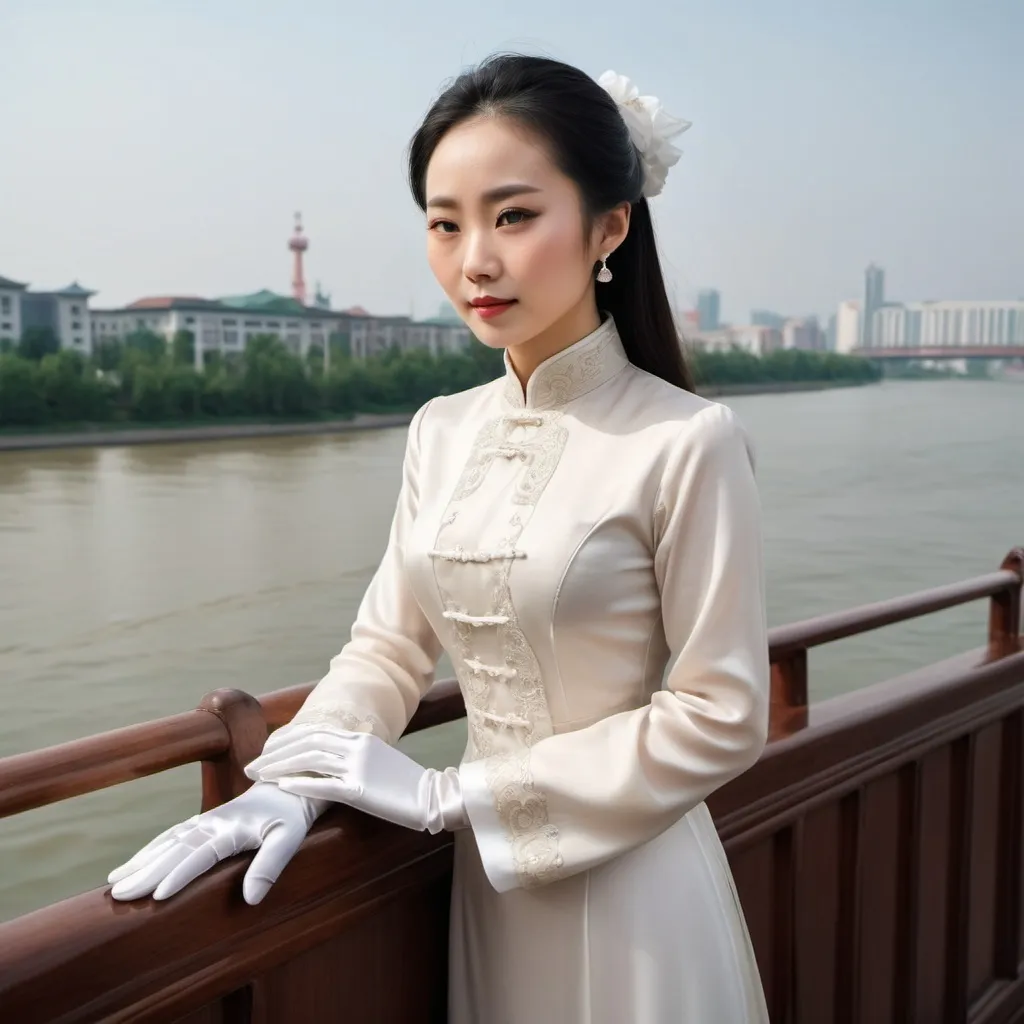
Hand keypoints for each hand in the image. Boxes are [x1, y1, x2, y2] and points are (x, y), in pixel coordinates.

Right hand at [107, 782, 326, 904]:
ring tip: (115, 882)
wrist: (291, 783)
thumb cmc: (292, 815)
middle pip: (175, 849)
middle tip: (118, 895)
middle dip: (146, 872)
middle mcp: (213, 823)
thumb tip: (250, 899)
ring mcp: (207, 821)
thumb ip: (270, 865)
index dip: (179, 875)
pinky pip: (172, 836)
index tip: (156, 895)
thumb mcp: (290, 838)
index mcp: (231, 828)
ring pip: (168, 842)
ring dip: (142, 861)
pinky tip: (134, 864)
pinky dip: (151, 849)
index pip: (200, 854)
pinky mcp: (206, 822)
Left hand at [245, 722, 466, 833]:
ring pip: (309, 760)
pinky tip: (281, 786)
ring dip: (279, 766)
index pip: (314, 731)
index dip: (286, 739)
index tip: (266, 749)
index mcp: (362, 737)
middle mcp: (358, 746)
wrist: (434, 796)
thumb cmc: (406, 785)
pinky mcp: (361, 790)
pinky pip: (323, 785)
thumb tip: (330, 762)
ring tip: (258, 775)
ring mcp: (359, 767)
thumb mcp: (379, 760)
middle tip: (252, 765)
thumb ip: (355, 756)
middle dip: (274, 752)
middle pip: (306, 742)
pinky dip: (298, 784)